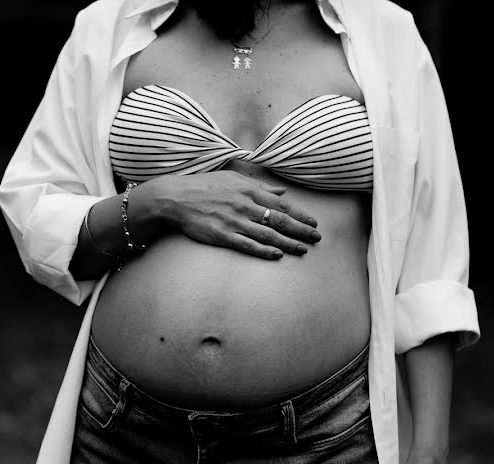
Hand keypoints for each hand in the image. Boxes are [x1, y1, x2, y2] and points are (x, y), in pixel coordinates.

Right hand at [152, 171, 320, 258]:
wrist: (176, 198)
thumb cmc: (204, 186)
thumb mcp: (233, 178)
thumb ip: (259, 185)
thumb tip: (281, 190)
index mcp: (249, 190)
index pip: (281, 204)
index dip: (300, 214)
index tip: (314, 222)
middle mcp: (245, 206)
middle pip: (279, 220)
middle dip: (301, 230)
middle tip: (317, 238)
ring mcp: (235, 222)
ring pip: (267, 235)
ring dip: (288, 243)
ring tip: (303, 249)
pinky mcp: (223, 236)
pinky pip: (248, 245)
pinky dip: (264, 251)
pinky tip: (277, 255)